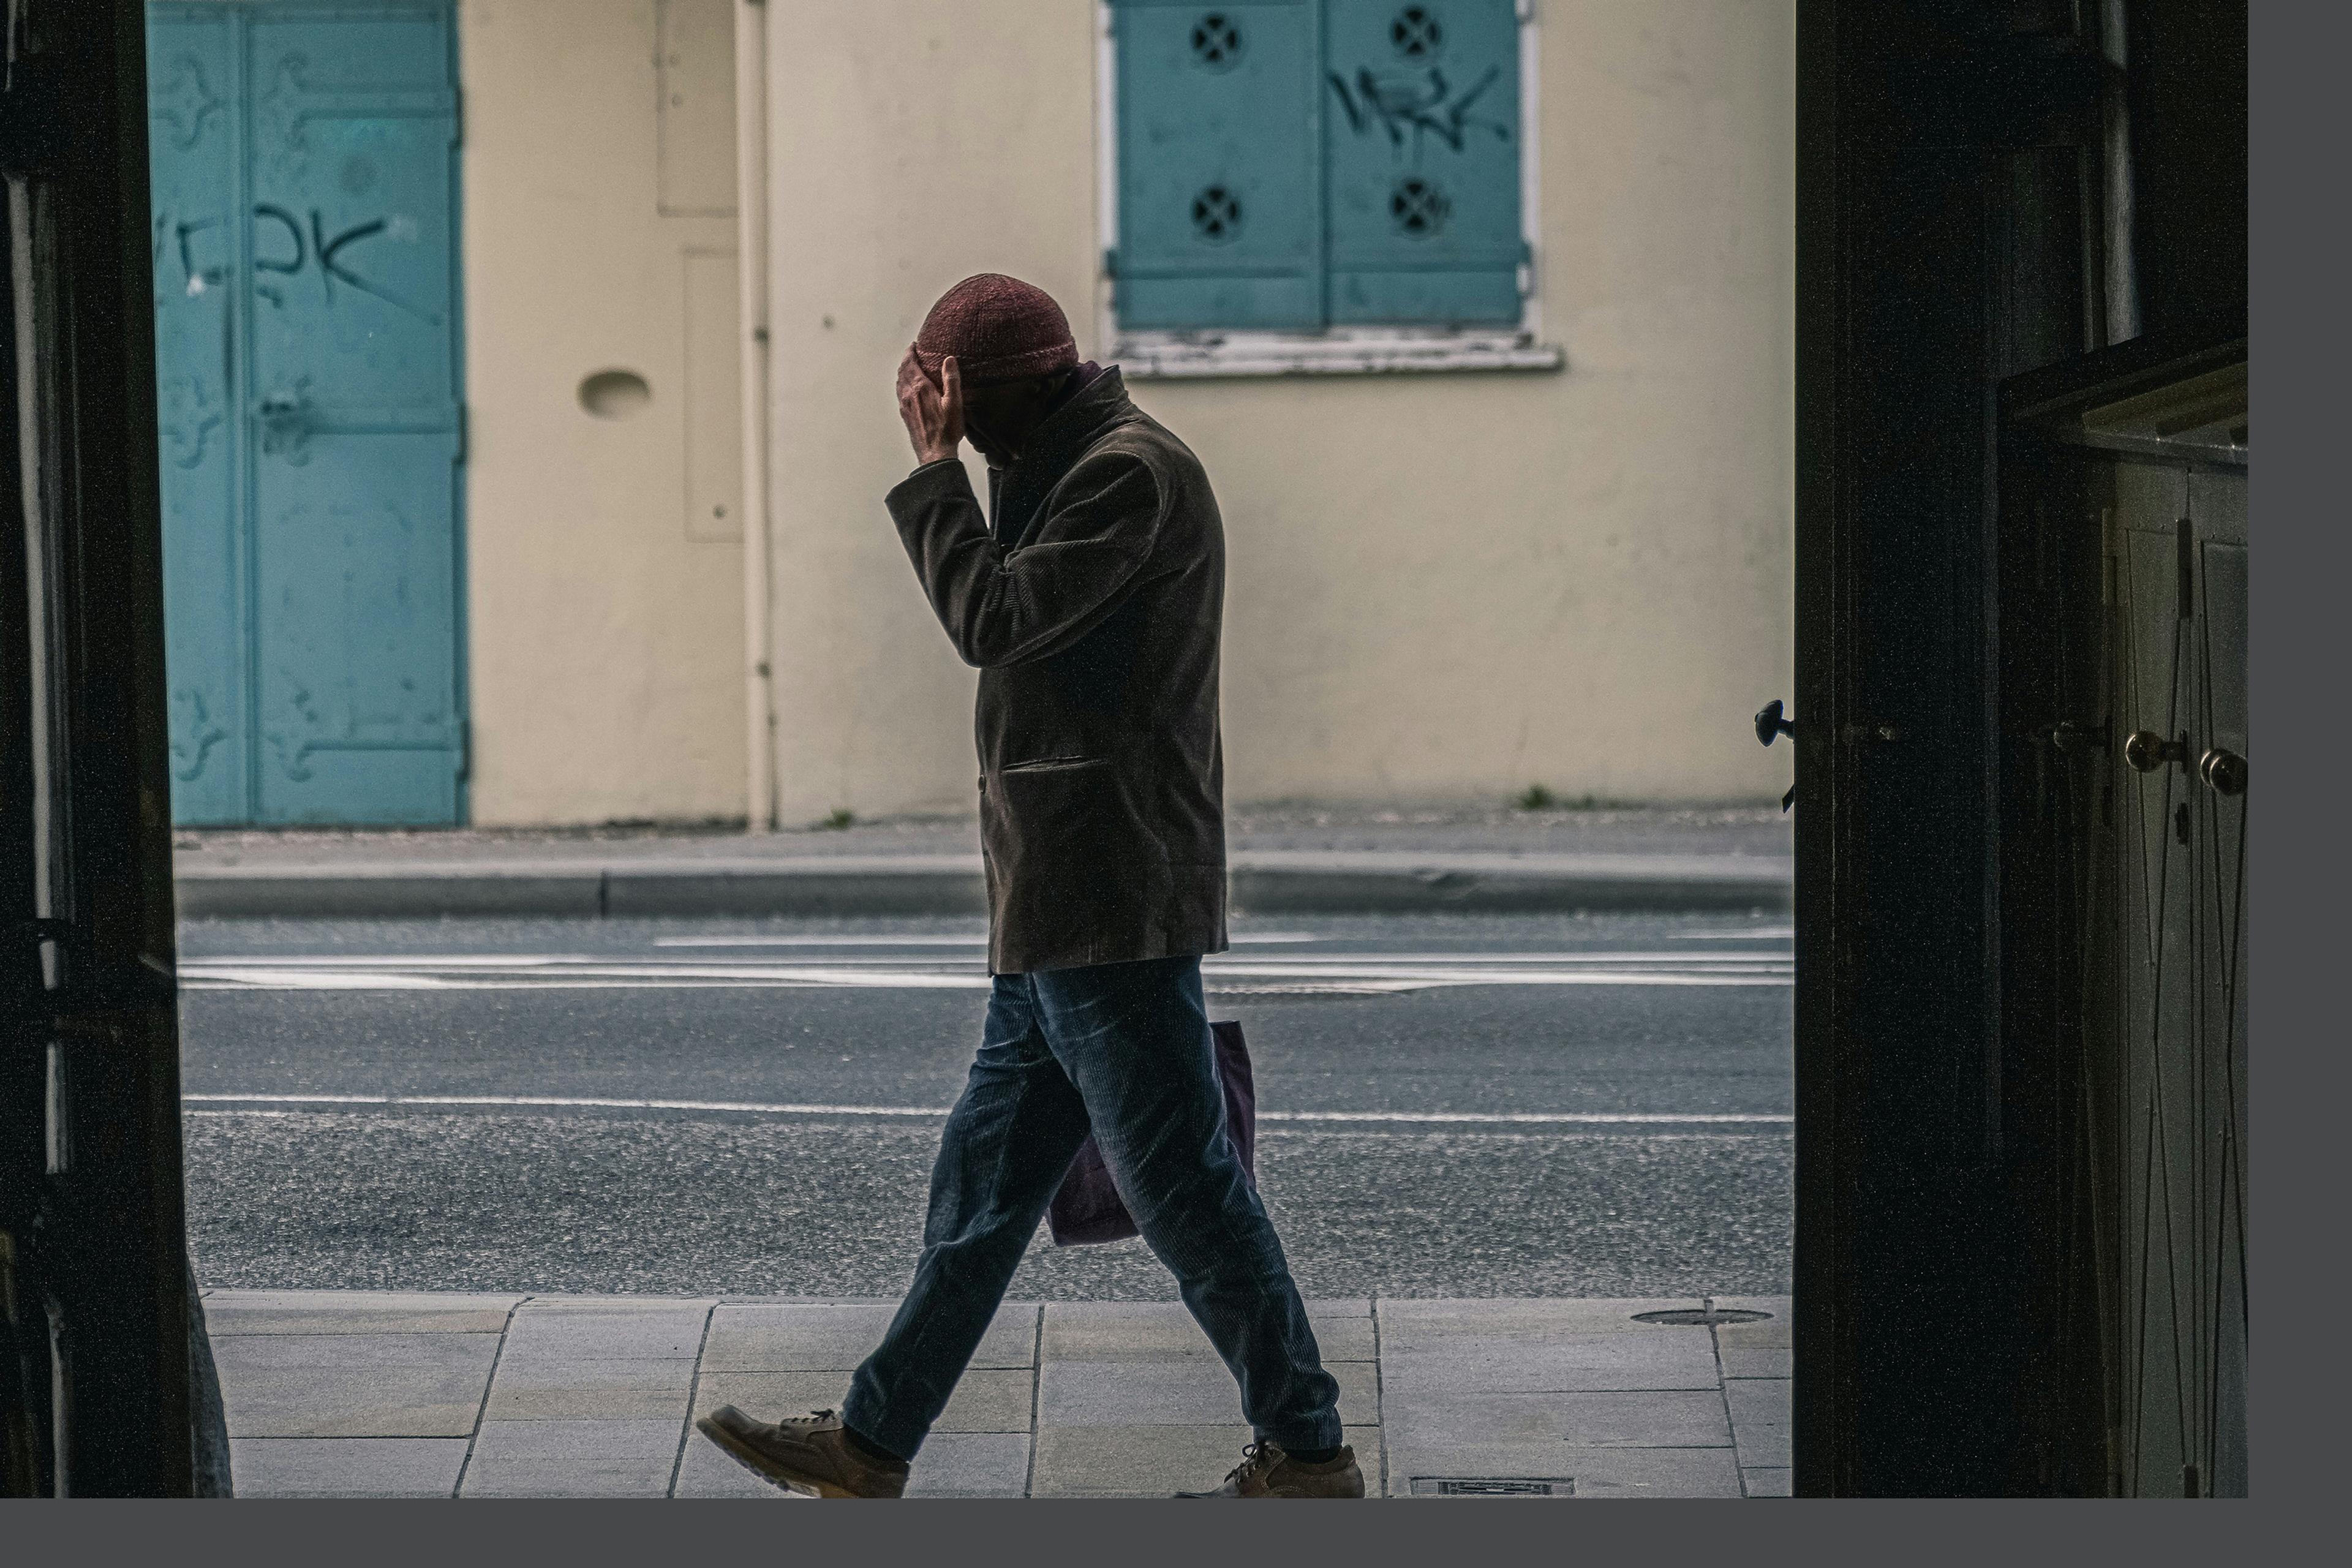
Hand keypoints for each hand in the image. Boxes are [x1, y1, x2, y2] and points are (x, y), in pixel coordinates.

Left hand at [896, 345, 962, 465]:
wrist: (935, 453)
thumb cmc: (946, 430)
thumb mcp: (954, 403)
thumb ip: (951, 379)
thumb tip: (949, 360)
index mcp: (920, 388)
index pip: (910, 363)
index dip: (911, 352)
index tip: (915, 345)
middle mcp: (908, 394)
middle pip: (902, 371)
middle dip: (906, 359)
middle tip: (912, 353)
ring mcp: (904, 405)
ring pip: (899, 381)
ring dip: (903, 371)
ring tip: (910, 366)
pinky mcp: (905, 414)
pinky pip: (899, 393)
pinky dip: (902, 383)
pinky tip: (908, 387)